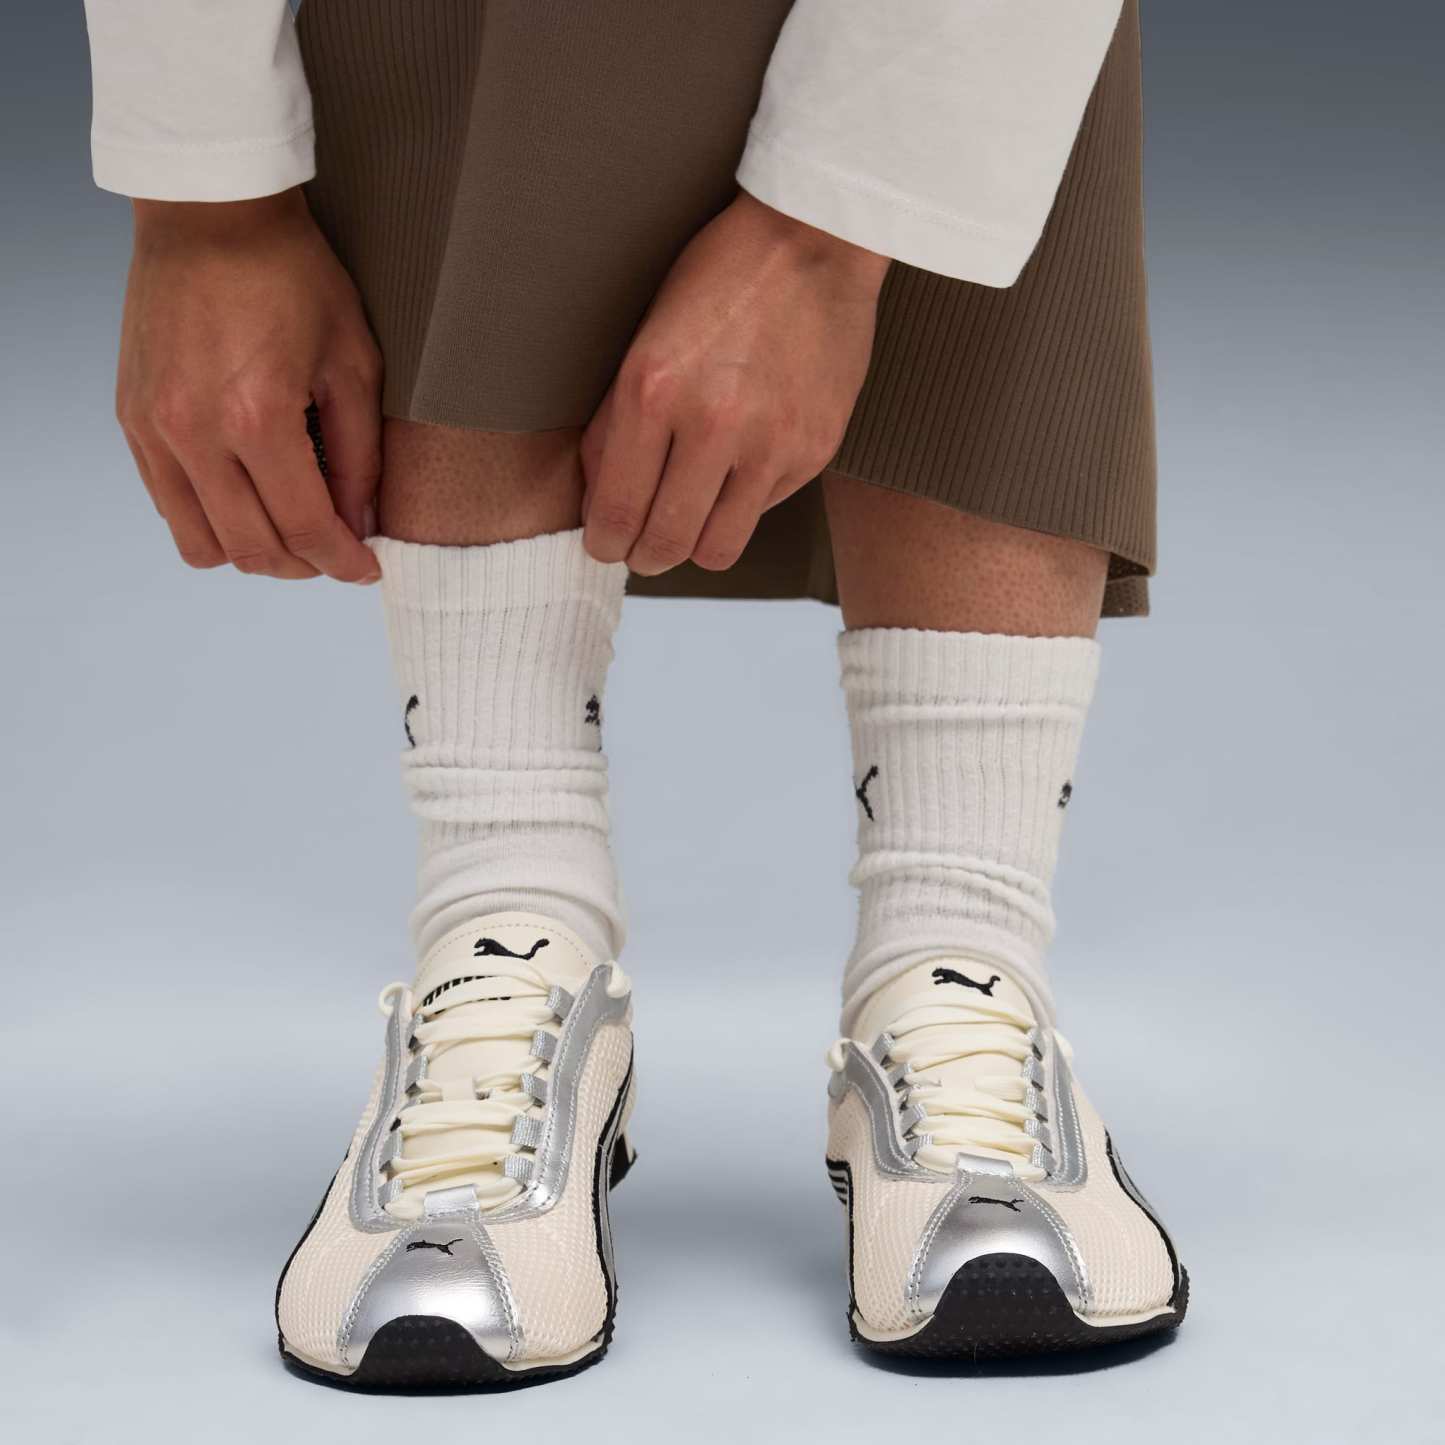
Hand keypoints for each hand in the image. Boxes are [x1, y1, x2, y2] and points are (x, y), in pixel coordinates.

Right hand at [117, 188, 381, 581]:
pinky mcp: (132, 419)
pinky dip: (210, 520)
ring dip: (252, 553)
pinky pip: (168, 505)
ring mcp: (155, 429)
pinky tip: (246, 498)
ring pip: (202, 544)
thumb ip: (360, 455)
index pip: (307, 529)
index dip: (344, 562)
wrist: (210, 214)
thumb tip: (361, 523)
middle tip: (333, 552)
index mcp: (258, 417)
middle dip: (304, 566)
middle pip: (253, 549)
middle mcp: (196, 433)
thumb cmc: (291, 276)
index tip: (366, 568)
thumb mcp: (353, 363)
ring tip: (289, 532)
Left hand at [581, 192, 887, 574]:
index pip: (616, 511)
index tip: (605, 543)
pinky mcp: (813, 450)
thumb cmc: (720, 280)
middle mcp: (712, 423)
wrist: (816, 239)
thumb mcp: (645, 338)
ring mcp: (770, 442)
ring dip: (695, 545)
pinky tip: (741, 464)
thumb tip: (600, 499)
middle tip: (642, 547)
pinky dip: (744, 502)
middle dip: (644, 556)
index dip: (604, 543)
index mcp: (653, 389)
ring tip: (689, 521)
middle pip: (665, 545)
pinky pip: (764, 511)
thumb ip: (617, 422)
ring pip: (718, 549)